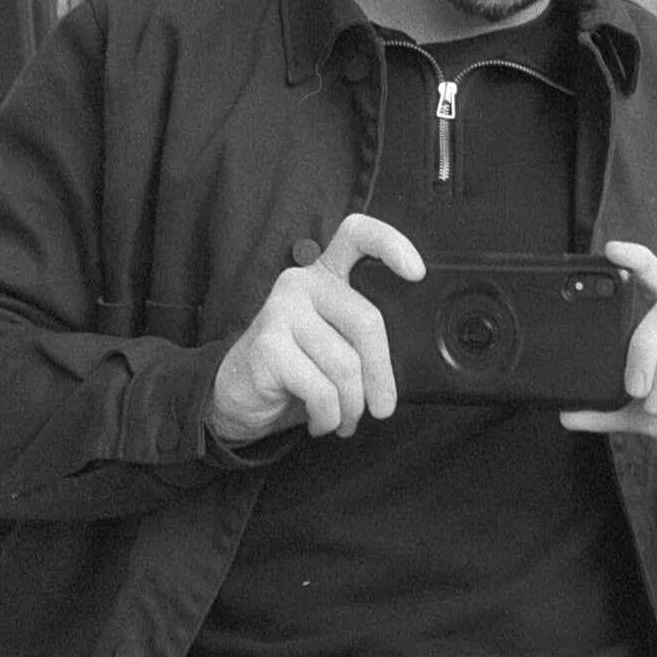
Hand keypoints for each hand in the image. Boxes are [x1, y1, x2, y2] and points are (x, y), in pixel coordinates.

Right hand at [208, 214, 424, 443]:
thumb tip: (400, 371)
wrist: (239, 398)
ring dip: (352, 406)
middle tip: (381, 407)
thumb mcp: (336, 346)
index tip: (417, 272)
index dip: (391, 245)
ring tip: (344, 418)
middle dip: (381, 376)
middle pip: (367, 322)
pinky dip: (328, 417)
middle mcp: (302, 283)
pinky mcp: (268, 345)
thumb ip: (363, 339)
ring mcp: (281, 310)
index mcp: (326, 275)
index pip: (357, 236)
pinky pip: (322, 390)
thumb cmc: (296, 371)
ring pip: (346, 365)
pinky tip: (319, 420)